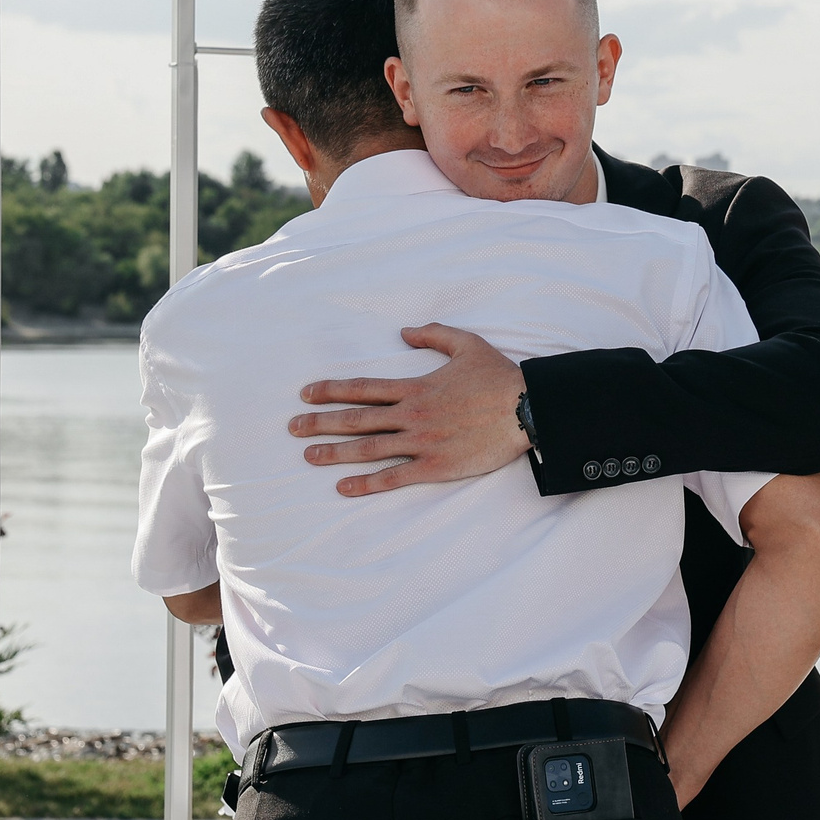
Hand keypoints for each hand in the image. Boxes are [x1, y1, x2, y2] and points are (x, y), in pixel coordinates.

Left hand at [287, 324, 528, 495]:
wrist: (527, 409)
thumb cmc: (499, 377)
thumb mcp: (467, 344)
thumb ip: (433, 335)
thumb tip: (403, 331)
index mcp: (415, 387)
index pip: (363, 388)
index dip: (331, 390)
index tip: (306, 393)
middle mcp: (411, 414)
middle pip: (356, 419)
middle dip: (320, 423)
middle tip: (293, 427)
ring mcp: (421, 442)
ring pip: (368, 448)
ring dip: (334, 453)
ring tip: (308, 456)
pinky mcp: (435, 466)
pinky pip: (394, 477)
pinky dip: (367, 483)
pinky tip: (344, 487)